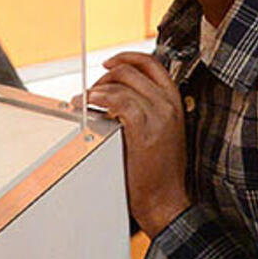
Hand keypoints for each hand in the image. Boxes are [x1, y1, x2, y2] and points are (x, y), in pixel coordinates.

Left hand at [87, 51, 190, 233]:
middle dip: (105, 77)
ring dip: (96, 88)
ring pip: (122, 83)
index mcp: (175, 101)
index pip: (151, 63)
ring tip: (82, 101)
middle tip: (91, 92)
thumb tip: (116, 96)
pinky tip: (88, 105)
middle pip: (132, 70)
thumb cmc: (159, 172)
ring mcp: (158, 115)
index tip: (109, 64)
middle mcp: (169, 104)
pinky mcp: (144, 129)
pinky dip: (98, 98)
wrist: (166, 200)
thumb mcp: (162, 132)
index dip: (127, 58)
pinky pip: (117, 100)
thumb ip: (147, 110)